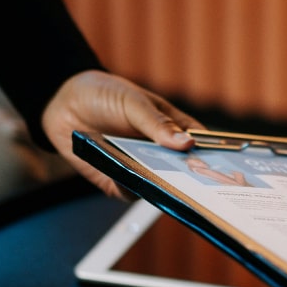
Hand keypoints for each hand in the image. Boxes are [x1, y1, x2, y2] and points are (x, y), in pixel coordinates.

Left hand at [42, 70, 204, 197]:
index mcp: (173, 128)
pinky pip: (130, 193)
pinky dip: (130, 189)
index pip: (201, 146)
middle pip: (184, 172)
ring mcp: (140, 168)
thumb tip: (187, 143)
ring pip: (159, 186)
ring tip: (164, 184)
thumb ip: (158, 124)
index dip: (214, 156)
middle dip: (192, 180)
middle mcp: (160, 152)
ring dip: (162, 187)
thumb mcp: (133, 101)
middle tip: (199, 185)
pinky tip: (128, 180)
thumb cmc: (103, 94)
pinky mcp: (118, 181)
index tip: (225, 166)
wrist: (62, 103)